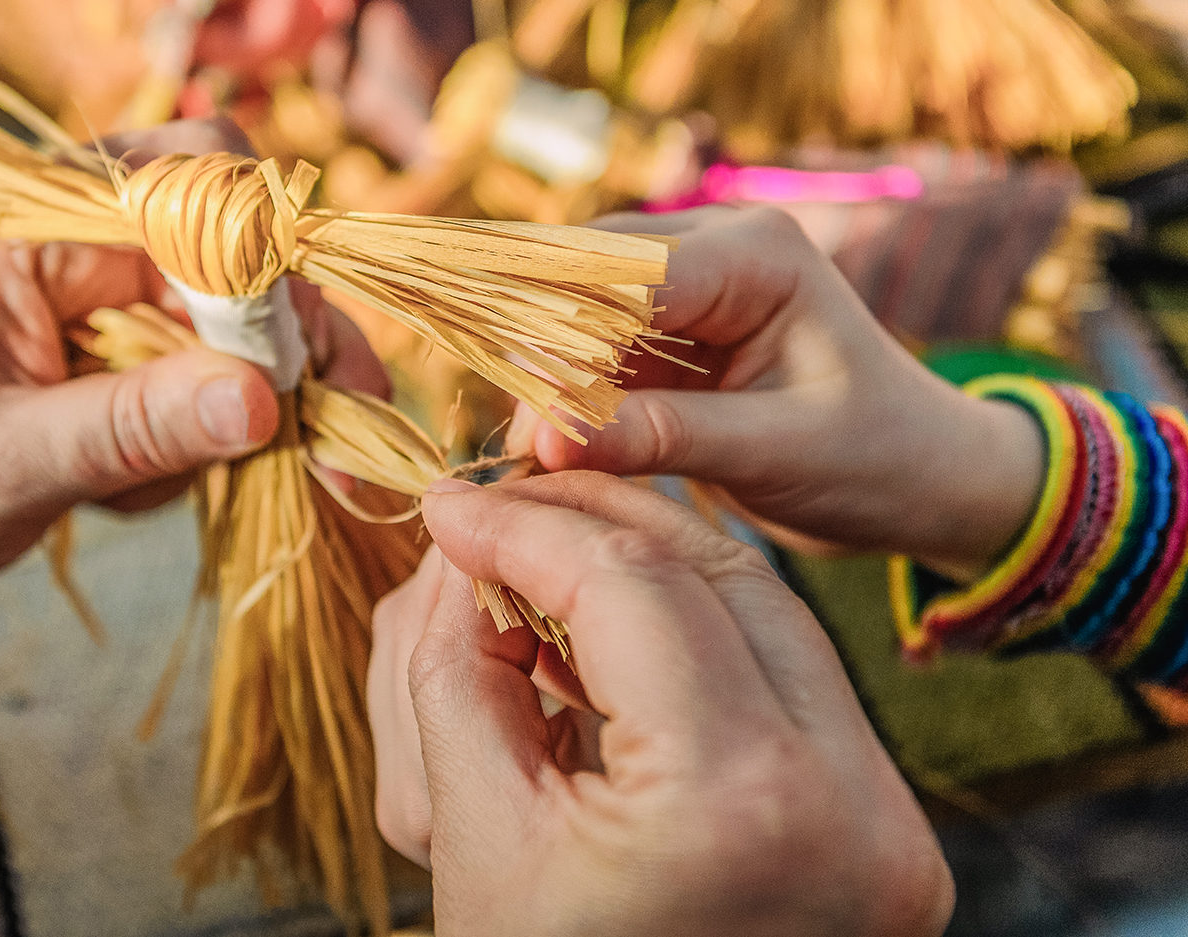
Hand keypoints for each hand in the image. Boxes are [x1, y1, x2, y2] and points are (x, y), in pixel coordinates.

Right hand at [369, 472, 953, 936]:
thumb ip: (456, 663)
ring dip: (652, 567)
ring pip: (767, 609)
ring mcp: (890, 822)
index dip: (526, 528)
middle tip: (499, 509)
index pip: (630, 587)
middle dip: (595, 525)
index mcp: (738, 803)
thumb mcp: (473, 835)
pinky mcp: (891, 832)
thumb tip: (470, 544)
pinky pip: (792, 681)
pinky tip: (619, 631)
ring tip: (547, 562)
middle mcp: (850, 802)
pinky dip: (702, 634)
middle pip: (716, 574)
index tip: (449, 506)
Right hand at [511, 208, 1044, 578]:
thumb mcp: (775, 452)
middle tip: (517, 440)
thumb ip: (661, 437)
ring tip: (526, 452)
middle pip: (579, 273)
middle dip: (538, 352)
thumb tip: (543, 438)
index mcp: (754, 253)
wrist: (921, 478)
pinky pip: (585, 347)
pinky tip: (547, 445)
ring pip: (569, 308)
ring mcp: (683, 283)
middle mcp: (711, 244)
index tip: (526, 418)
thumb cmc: (874, 458)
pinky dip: (562, 392)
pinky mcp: (664, 329)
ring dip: (543, 375)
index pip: (623, 274)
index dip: (561, 339)